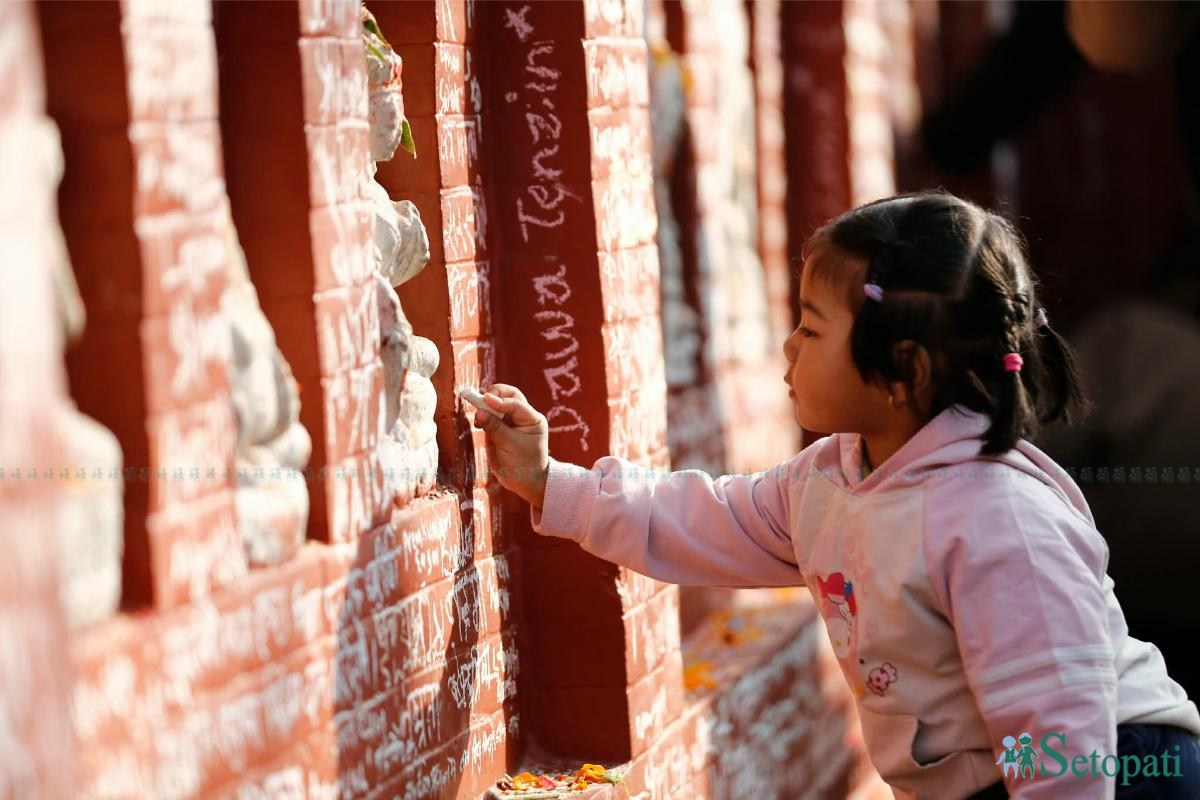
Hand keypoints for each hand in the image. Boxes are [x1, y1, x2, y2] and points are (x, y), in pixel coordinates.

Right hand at [470, 383, 549, 507]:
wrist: (524, 482)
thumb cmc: (524, 465)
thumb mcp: (510, 445)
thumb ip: (495, 428)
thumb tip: (479, 412)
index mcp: (532, 419)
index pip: (516, 403)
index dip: (500, 401)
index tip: (485, 399)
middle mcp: (522, 417)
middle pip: (508, 395)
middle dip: (493, 395)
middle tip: (480, 400)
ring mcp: (510, 422)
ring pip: (497, 405)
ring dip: (485, 406)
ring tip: (478, 416)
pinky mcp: (498, 429)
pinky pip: (489, 417)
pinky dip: (482, 416)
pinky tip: (478, 422)